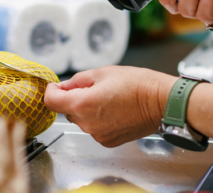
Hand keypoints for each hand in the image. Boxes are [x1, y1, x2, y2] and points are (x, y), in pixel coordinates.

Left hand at [44, 66, 176, 147]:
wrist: (161, 102)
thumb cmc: (137, 84)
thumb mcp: (103, 72)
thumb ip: (78, 80)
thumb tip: (64, 86)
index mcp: (82, 104)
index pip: (51, 101)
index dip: (51, 91)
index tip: (56, 86)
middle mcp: (87, 123)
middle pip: (67, 111)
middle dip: (74, 98)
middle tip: (93, 87)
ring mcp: (97, 135)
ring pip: (82, 120)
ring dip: (87, 110)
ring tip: (109, 99)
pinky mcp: (108, 141)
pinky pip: (95, 129)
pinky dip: (99, 120)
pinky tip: (114, 111)